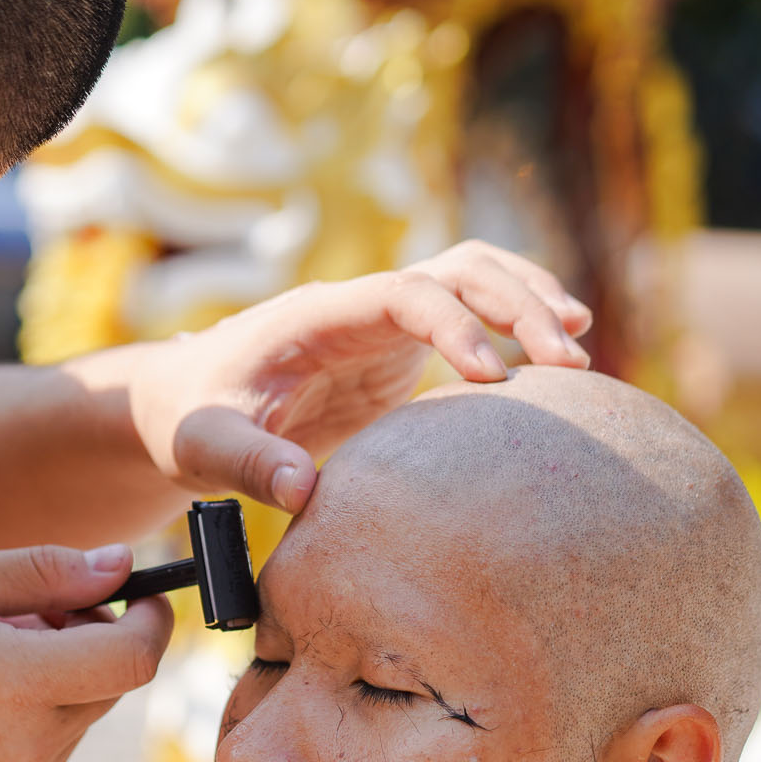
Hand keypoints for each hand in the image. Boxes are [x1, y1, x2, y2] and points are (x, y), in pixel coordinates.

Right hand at [0, 543, 172, 761]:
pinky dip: (35, 714)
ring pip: (82, 712)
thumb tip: (121, 566)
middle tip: (26, 614)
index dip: (151, 621)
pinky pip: (53, 745)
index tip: (143, 594)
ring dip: (59, 676)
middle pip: (110, 682)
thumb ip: (43, 572)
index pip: (134, 659)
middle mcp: (33, 743)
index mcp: (18, 683)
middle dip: (91, 639)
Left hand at [127, 240, 592, 512]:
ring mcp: (382, 322)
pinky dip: (515, 322)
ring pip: (473, 276)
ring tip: (578, 349)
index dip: (456, 324)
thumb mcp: (204, 444)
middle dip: (518, 304)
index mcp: (320, 315)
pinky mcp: (397, 349)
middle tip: (569, 362)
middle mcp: (360, 305)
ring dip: (529, 299)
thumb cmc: (189, 418)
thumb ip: (248, 462)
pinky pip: (469, 314)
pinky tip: (555, 361)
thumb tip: (302, 491)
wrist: (181, 401)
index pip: (406, 293)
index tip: (495, 376)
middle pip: (458, 270)